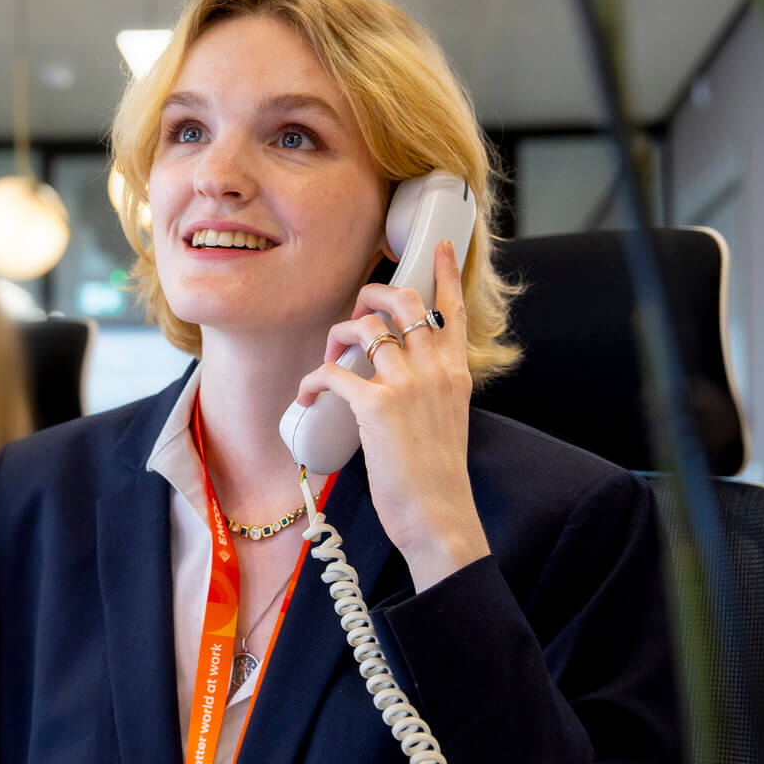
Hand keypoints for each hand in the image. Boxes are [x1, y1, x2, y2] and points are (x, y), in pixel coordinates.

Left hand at [296, 239, 489, 588]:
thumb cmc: (438, 480)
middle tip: (354, 310)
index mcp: (456, 374)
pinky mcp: (377, 406)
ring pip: (365, 327)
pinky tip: (308, 397)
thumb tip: (400, 381)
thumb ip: (433, 392)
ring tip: (327, 362)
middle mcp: (436, 370)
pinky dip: (312, 381)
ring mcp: (407, 385)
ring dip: (336, 338)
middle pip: (405, 301)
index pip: (454, 310)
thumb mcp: (449, 423)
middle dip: (371, 293)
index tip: (441, 247)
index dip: (446, 273)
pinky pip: (333, 371)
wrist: (439, 516)